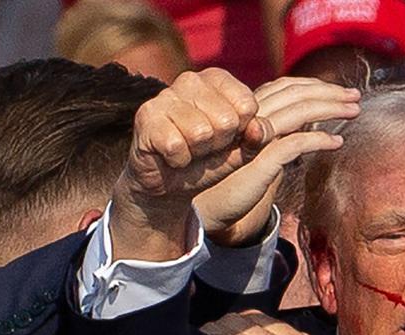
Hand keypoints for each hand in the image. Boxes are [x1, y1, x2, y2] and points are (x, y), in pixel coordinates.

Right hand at [110, 68, 269, 261]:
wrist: (173, 185)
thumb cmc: (210, 160)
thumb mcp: (242, 150)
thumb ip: (258, 138)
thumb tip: (259, 128)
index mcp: (217, 80)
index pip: (247, 105)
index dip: (242, 131)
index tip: (228, 136)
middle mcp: (191, 81)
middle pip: (226, 120)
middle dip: (220, 144)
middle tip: (204, 146)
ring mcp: (165, 96)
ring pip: (201, 132)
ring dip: (198, 152)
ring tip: (189, 149)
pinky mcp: (145, 117)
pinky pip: (176, 145)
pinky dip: (179, 160)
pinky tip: (172, 156)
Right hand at [195, 77, 360, 245]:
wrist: (207, 207)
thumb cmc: (232, 179)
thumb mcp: (257, 150)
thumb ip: (276, 134)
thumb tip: (305, 126)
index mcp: (248, 112)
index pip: (285, 87)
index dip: (314, 85)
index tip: (340, 91)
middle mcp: (249, 118)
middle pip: (294, 93)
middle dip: (329, 92)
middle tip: (355, 95)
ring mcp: (253, 137)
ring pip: (297, 111)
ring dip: (330, 108)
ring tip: (354, 110)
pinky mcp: (258, 161)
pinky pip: (293, 144)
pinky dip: (318, 140)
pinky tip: (337, 143)